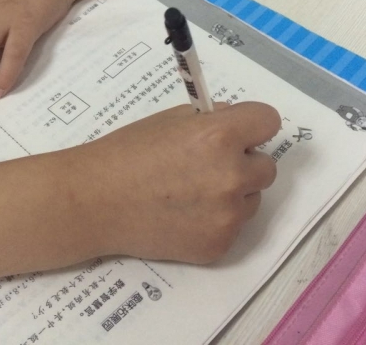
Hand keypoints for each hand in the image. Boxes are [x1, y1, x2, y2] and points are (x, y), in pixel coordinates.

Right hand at [78, 102, 279, 263]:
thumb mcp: (171, 119)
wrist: (97, 201)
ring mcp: (228, 216)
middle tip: (209, 163)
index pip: (268, 121)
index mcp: (220, 136)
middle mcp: (232, 176)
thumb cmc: (129, 151)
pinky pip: (232, 227)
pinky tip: (183, 215)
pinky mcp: (219, 246)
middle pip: (266, 166)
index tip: (240, 131)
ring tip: (191, 192)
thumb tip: (236, 121)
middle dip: (244, 162)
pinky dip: (215, 220)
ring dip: (233, 193)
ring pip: (251, 199)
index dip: (253, 124)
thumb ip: (211, 120)